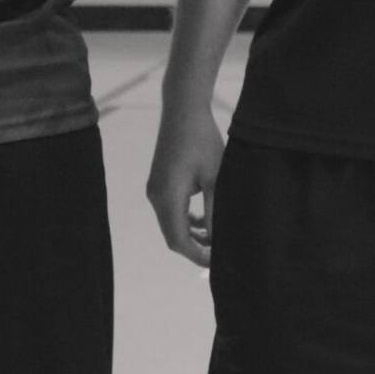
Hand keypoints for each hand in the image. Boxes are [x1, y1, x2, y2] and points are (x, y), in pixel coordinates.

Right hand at [147, 105, 222, 266]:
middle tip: (220, 254)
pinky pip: (169, 211)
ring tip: (215, 239)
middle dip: (195, 249)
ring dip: (190, 235)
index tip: (218, 263)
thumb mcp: (215, 179)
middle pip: (172, 236)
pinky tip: (203, 220)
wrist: (183, 111)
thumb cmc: (203, 142)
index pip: (178, 240)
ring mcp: (154, 189)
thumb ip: (214, 212)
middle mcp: (156, 196)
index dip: (197, 256)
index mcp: (168, 197)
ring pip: (171, 224)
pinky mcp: (158, 182)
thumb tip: (218, 241)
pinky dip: (185, 221)